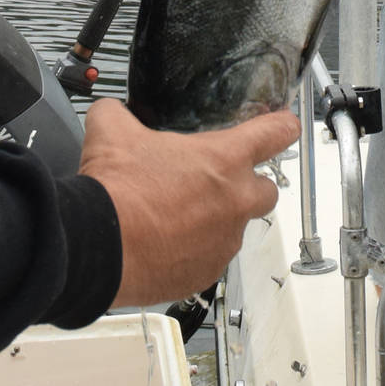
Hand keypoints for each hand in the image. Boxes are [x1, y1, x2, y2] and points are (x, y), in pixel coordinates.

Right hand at [80, 98, 298, 307]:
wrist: (100, 246)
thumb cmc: (116, 191)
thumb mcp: (112, 130)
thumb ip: (121, 113)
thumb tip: (114, 113)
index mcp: (222, 159)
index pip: (274, 133)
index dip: (282, 126)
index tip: (285, 126)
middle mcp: (234, 202)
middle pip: (268, 190)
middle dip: (250, 184)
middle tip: (218, 181)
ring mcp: (224, 242)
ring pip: (234, 227)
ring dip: (214, 220)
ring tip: (175, 214)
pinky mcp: (206, 272)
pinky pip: (209, 258)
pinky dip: (192, 249)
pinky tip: (164, 240)